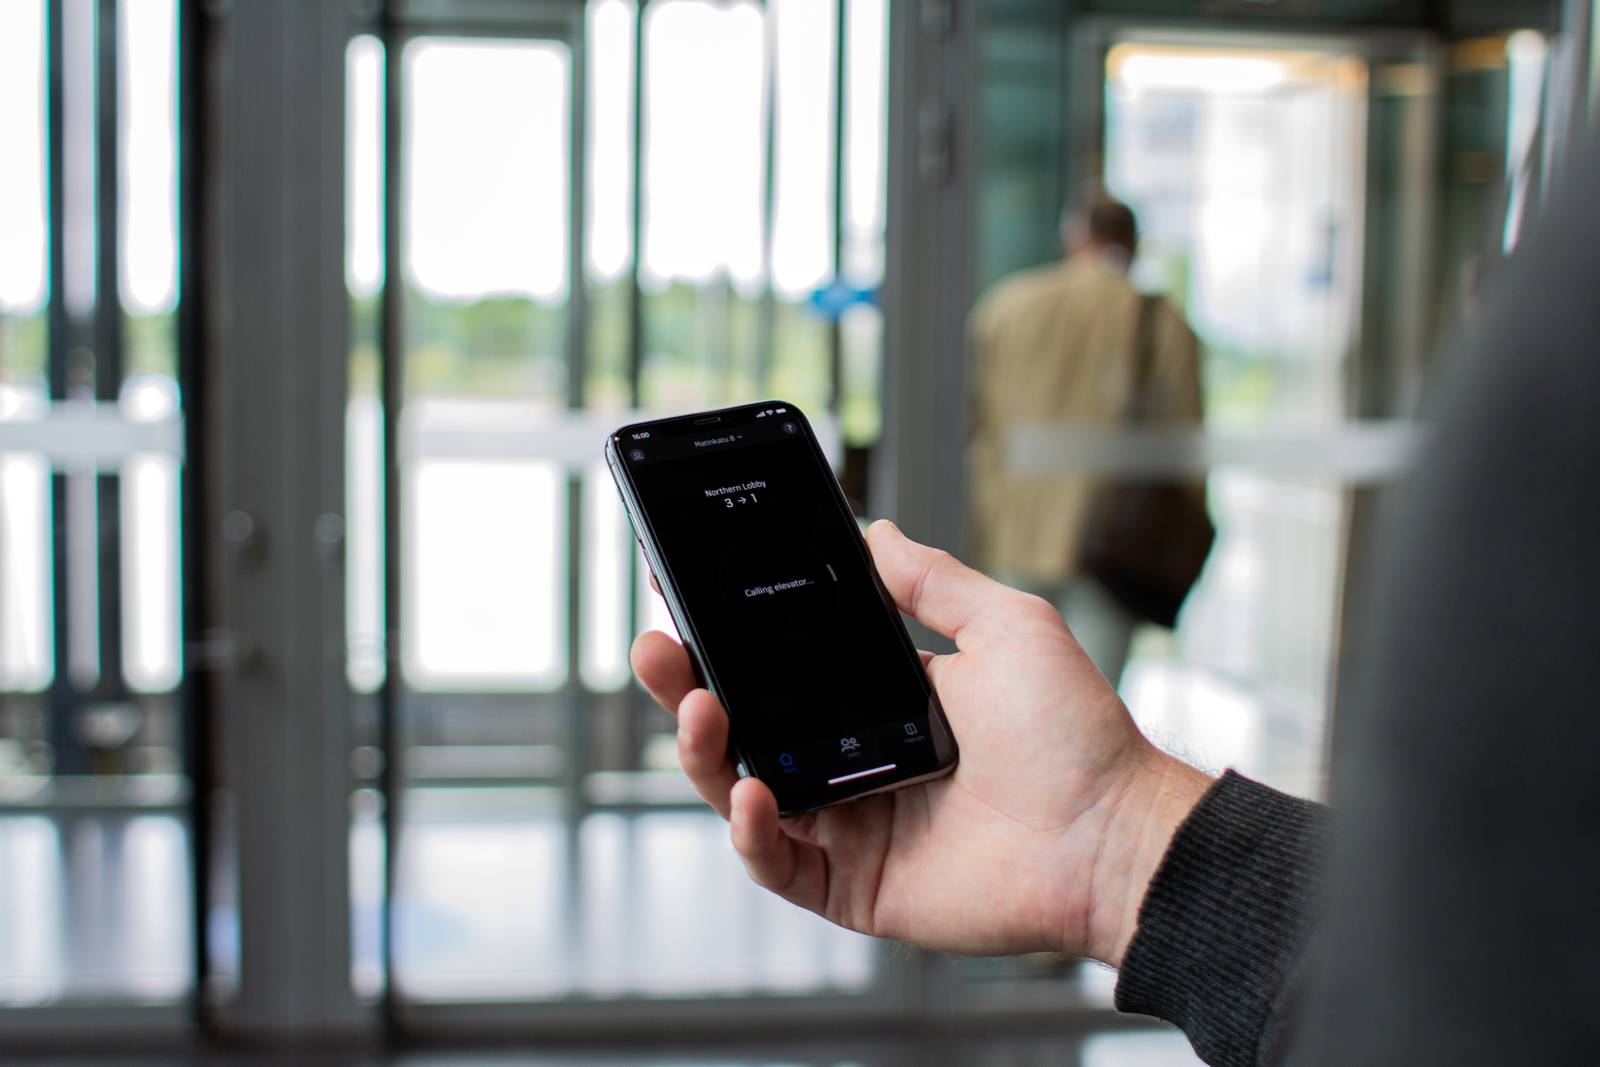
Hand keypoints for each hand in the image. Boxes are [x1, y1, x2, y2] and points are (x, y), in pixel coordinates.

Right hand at [630, 520, 1210, 964]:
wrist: (1113, 832)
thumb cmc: (1073, 733)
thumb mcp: (1004, 625)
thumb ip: (931, 580)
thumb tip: (874, 530)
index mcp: (878, 701)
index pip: (779, 669)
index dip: (726, 640)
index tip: (684, 600)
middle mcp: (852, 761)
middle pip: (742, 728)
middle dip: (685, 687)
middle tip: (656, 649)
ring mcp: (849, 826)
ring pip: (740, 793)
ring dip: (702, 751)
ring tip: (696, 709)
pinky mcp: (853, 887)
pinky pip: (778, 863)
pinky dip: (753, 832)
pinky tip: (751, 794)